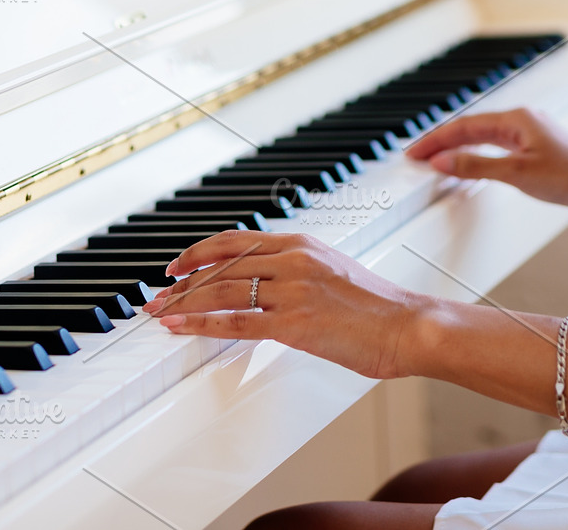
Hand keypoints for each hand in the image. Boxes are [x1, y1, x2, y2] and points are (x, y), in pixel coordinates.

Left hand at [145, 231, 432, 378]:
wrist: (409, 325)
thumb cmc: (379, 308)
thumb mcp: (335, 272)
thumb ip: (300, 272)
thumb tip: (271, 285)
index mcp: (301, 243)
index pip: (236, 241)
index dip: (200, 252)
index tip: (178, 265)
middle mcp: (292, 260)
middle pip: (221, 265)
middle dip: (183, 281)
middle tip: (157, 293)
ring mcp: (291, 290)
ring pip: (221, 291)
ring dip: (183, 301)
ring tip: (159, 311)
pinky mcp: (293, 322)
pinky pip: (235, 321)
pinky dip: (200, 323)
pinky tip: (181, 326)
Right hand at [402, 108, 567, 214]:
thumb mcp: (517, 174)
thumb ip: (477, 166)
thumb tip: (444, 161)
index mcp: (517, 119)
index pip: (465, 126)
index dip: (436, 140)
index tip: (415, 151)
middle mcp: (523, 122)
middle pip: (472, 128)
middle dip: (443, 142)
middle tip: (418, 156)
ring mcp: (530, 137)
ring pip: (484, 138)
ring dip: (459, 148)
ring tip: (437, 160)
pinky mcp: (536, 153)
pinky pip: (497, 148)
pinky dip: (477, 156)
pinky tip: (471, 165)